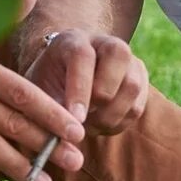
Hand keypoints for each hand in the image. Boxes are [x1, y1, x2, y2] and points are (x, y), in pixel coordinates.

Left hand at [24, 29, 150, 133]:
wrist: (65, 76)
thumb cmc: (49, 84)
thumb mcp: (40, 90)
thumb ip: (48, 110)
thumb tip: (62, 141)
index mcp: (74, 39)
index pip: (82, 56)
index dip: (80, 89)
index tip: (76, 118)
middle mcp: (105, 42)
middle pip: (118, 57)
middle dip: (101, 98)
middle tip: (82, 120)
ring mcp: (128, 59)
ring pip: (132, 86)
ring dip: (110, 115)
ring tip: (88, 126)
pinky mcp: (140, 79)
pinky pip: (137, 106)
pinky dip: (119, 123)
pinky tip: (99, 124)